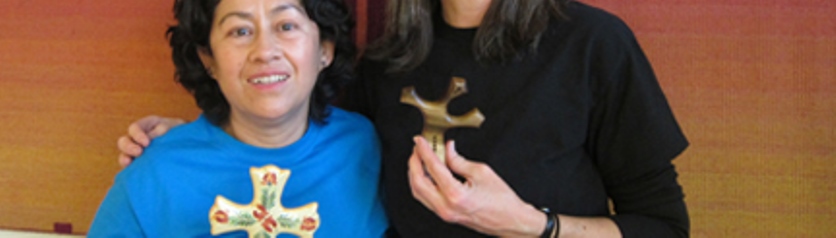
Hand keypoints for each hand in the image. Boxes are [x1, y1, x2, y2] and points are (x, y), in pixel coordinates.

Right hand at [117, 115, 185, 167]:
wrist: (186, 143)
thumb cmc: (178, 132)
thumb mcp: (171, 128)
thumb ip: (161, 132)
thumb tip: (149, 142)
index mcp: (144, 126)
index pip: (134, 128)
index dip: (137, 135)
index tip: (147, 143)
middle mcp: (136, 139)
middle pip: (124, 141)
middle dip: (128, 147)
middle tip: (139, 152)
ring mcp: (136, 151)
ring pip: (124, 154)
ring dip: (125, 158)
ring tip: (129, 162)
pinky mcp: (139, 163)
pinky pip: (130, 166)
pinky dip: (130, 168)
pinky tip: (133, 171)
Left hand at [408, 136, 545, 236]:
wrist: (510, 220)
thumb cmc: (502, 200)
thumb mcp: (481, 172)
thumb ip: (459, 160)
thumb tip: (447, 149)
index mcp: (455, 195)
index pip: (432, 168)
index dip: (424, 151)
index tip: (419, 140)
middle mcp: (446, 207)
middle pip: (417, 182)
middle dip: (414, 162)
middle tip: (417, 148)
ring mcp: (444, 214)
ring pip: (419, 192)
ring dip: (415, 173)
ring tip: (420, 158)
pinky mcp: (445, 215)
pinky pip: (426, 198)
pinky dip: (423, 183)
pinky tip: (427, 173)